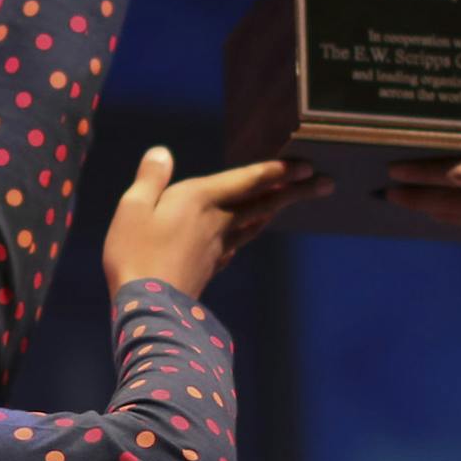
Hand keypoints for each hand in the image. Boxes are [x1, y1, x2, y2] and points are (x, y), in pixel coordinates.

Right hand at [102, 150, 328, 300]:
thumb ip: (151, 178)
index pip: (249, 180)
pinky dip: (253, 229)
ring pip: (256, 221)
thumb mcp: (133, 207)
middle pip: (264, 202)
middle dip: (296, 191)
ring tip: (292, 199)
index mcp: (202, 199)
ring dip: (277, 208)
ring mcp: (219, 245)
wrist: (149, 307)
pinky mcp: (213, 265)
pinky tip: (251, 230)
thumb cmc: (135, 253)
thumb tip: (161, 152)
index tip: (307, 165)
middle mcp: (218, 220)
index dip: (279, 171)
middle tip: (326, 183)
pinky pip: (241, 240)